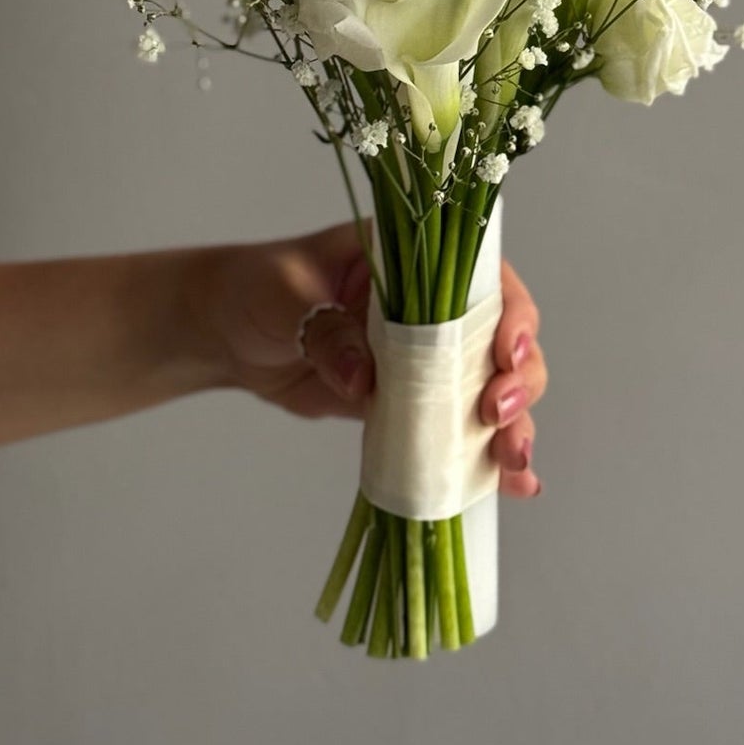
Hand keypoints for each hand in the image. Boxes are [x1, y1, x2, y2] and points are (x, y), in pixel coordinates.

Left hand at [212, 220, 546, 497]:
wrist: (226, 332)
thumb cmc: (257, 288)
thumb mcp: (286, 294)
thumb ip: (327, 331)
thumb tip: (364, 380)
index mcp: (415, 259)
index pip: (484, 278)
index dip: (510, 314)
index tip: (506, 351)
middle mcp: (435, 305)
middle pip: (503, 339)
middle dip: (517, 379)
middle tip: (497, 414)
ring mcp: (427, 357)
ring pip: (491, 388)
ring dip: (512, 426)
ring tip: (514, 465)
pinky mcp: (410, 402)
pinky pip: (455, 428)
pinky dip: (482, 457)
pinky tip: (508, 485)